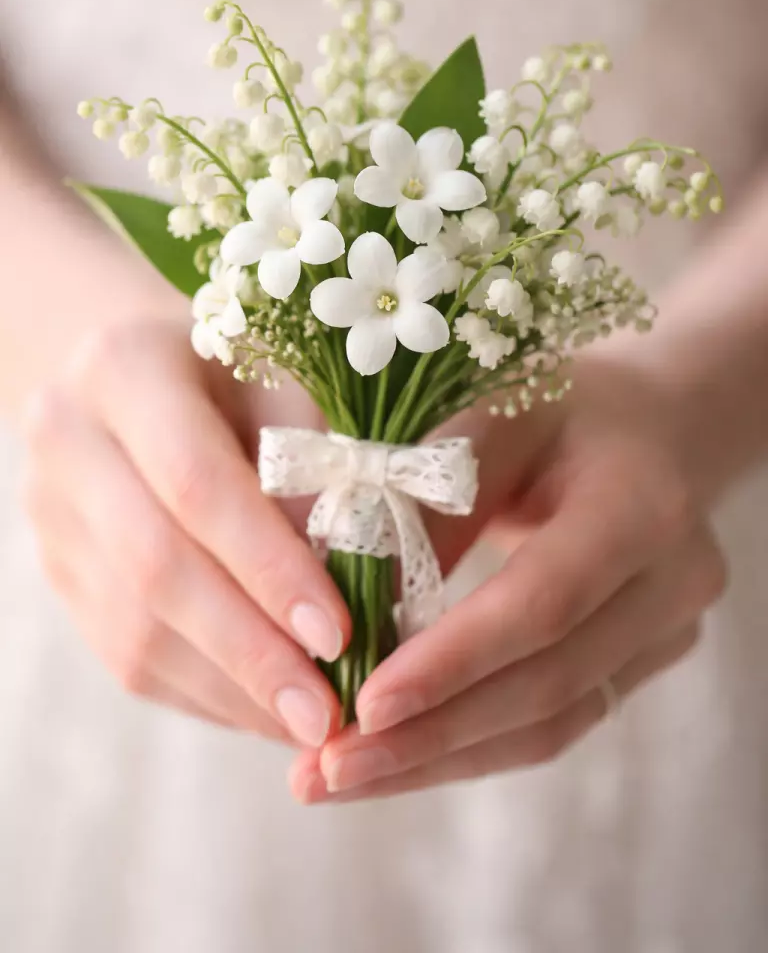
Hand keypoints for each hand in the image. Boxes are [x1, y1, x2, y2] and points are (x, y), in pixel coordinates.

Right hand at [21, 319, 350, 745]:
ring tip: (312, 725)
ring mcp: (52, 514)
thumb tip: (376, 582)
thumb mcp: (288, 378)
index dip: (268, 566)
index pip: (196, 483)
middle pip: (156, 568)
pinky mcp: (61, 572)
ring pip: (134, 628)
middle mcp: (68, 441)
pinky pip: (125, 653)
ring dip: (231, 689)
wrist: (134, 371)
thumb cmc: (238, 369)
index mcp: (127, 368)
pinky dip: (205, 693)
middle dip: (251, 652)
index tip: (337, 634)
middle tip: (327, 714)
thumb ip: (326, 460)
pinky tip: (265, 710)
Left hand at [290, 352, 726, 801]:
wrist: (652, 428)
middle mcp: (672, 582)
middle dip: (429, 736)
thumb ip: (430, 500)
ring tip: (336, 779)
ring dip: (436, 759)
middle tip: (324, 770)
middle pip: (546, 686)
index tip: (364, 707)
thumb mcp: (490, 418)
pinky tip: (393, 759)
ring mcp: (666, 635)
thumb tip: (345, 600)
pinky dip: (466, 745)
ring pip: (548, 724)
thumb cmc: (557, 406)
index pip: (543, 600)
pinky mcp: (640, 667)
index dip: (454, 660)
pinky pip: (551, 723)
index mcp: (640, 504)